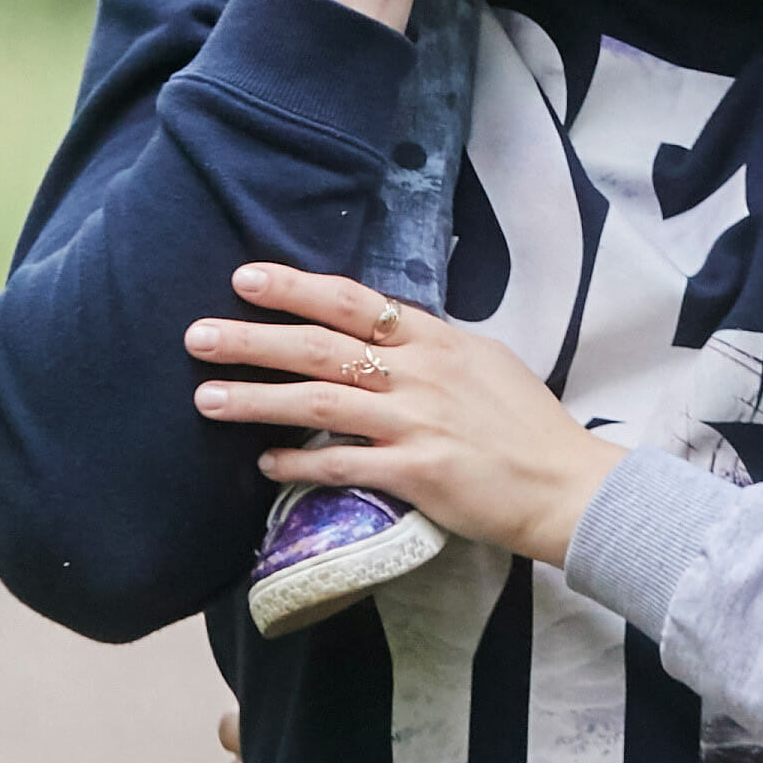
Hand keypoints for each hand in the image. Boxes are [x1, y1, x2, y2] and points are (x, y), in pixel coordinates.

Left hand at [186, 264, 624, 568]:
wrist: (564, 483)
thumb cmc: (527, 424)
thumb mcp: (484, 362)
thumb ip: (430, 349)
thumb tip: (385, 335)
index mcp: (435, 341)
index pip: (354, 303)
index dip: (296, 288)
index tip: (245, 279)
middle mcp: (420, 374)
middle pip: (321, 346)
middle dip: (254, 339)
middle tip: (198, 335)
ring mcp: (416, 422)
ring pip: (320, 403)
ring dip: (258, 400)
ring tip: (207, 398)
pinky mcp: (416, 473)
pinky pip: (343, 466)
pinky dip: (300, 465)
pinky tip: (266, 465)